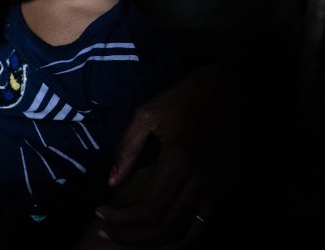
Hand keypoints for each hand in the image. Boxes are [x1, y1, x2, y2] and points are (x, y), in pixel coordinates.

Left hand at [83, 64, 239, 248]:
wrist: (224, 90)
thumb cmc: (180, 99)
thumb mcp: (146, 115)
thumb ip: (126, 150)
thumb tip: (111, 184)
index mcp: (181, 161)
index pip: (149, 208)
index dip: (121, 218)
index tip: (98, 214)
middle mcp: (203, 180)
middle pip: (166, 227)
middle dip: (131, 236)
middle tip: (105, 231)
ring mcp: (218, 187)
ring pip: (186, 234)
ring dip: (154, 242)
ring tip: (127, 238)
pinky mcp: (225, 188)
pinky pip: (203, 225)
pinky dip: (180, 238)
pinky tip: (158, 234)